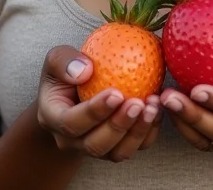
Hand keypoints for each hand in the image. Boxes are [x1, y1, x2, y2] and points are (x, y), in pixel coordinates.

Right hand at [35, 45, 161, 161]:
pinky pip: (135, 147)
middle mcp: (73, 141)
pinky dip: (149, 132)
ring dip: (138, 131)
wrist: (72, 92)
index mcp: (54, 119)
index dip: (94, 112)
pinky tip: (158, 108)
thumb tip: (84, 71)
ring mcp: (96, 147)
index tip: (116, 93)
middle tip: (137, 102)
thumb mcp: (57, 59)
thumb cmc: (65, 71)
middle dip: (119, 126)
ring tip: (152, 106)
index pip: (72, 123)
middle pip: (96, 145)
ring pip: (118, 152)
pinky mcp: (116, 147)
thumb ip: (64, 62)